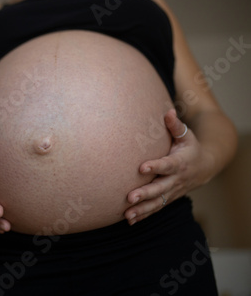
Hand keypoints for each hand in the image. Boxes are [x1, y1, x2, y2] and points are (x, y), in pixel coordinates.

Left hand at [124, 109, 212, 224]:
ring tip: (127, 214)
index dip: (155, 166)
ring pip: (157, 203)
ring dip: (142, 209)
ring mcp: (172, 191)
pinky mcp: (168, 198)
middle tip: (130, 197)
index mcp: (179, 163)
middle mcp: (176, 180)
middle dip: (145, 194)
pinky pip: (156, 208)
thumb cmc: (190, 148)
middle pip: (160, 188)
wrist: (205, 167)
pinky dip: (144, 215)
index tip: (141, 168)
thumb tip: (168, 112)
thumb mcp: (186, 135)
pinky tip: (129, 219)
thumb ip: (175, 126)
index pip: (167, 165)